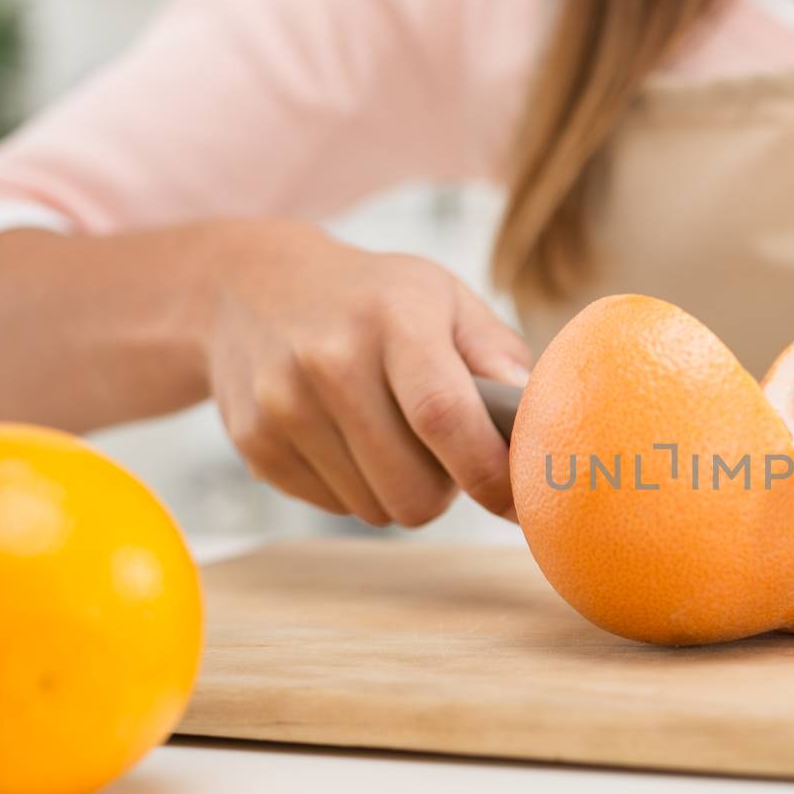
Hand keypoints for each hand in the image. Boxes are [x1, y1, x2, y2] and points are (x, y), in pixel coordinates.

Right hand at [204, 221, 530, 525]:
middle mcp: (330, 361)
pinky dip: (354, 487)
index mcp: (393, 319)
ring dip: (399, 488)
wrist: (250, 284)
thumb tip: (543, 417)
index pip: (445, 419)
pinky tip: (346, 437)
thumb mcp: (444, 299)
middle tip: (444, 451)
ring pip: (376, 509)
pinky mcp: (254, 443)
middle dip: (446, 489)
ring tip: (393, 435)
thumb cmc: (374, 298)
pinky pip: (334, 506)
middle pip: (413, 490)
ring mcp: (282, 405)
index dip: (491, 474)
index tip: (521, 502)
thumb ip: (499, 356)